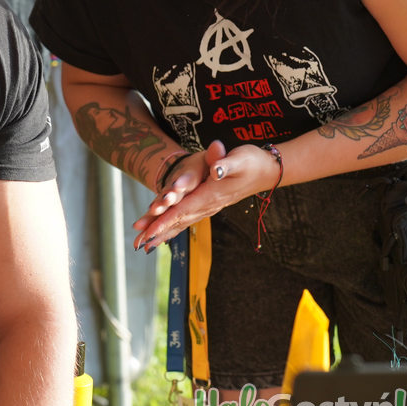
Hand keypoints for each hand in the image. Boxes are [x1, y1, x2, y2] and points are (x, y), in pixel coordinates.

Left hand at [132, 140, 281, 249]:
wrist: (268, 171)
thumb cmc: (253, 162)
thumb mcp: (240, 159)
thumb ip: (225, 163)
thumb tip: (215, 169)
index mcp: (212, 195)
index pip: (184, 210)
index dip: (166, 220)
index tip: (149, 232)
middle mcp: (209, 205)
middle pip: (179, 221)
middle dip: (158, 232)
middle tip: (139, 245)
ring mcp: (209, 207)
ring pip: (182, 223)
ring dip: (162, 234)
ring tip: (143, 246)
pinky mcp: (209, 205)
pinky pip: (188, 220)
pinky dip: (173, 228)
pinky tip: (162, 236)